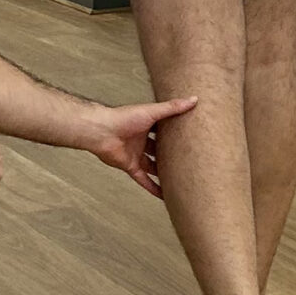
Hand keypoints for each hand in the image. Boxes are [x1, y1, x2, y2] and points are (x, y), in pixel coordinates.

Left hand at [74, 96, 196, 196]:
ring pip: (152, 166)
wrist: (101, 132)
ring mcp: (136, 154)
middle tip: (189, 160)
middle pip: (159, 149)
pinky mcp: (130, 166)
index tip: (190, 136)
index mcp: (147, 125)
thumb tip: (193, 99)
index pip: (164, 129)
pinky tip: (163, 194)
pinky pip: (143, 179)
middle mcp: (141, 140)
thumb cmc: (123, 118)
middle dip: (171, 154)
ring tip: (179, 178)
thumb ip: (172, 107)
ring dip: (163, 172)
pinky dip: (152, 187)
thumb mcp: (152, 111)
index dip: (176, 132)